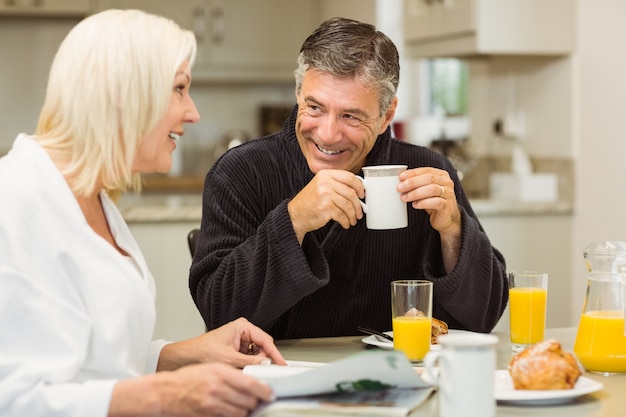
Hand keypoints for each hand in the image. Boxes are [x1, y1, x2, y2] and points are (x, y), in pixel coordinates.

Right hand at [111, 362, 273, 416]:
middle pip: (248, 400)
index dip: (264, 390)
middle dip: (255, 401)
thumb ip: (232, 374)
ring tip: (243, 406)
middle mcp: (217, 388)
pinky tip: (232, 411)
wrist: (166, 392)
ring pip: (241, 412)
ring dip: (245, 410)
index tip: (269, 393)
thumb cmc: (187, 378)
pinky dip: (234, 416)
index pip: (250, 383)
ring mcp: (212, 404)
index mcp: (220, 372)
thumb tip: (252, 381)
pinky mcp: (207, 415)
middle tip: (256, 399)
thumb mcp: (211, 368)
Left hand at [158, 317, 286, 370]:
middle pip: (262, 347)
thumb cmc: (202, 351)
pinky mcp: (236, 350)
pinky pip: (248, 358)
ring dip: (254, 364)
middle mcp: (242, 332)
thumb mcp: (229, 359)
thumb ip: (250, 362)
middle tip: (262, 371)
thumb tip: (265, 364)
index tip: (281, 363)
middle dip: (262, 360)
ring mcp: (239, 341)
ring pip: (256, 354)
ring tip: (246, 370)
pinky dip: (248, 366)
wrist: (185, 358)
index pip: (265, 340)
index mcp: (242, 327)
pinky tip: (242, 370)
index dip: (274, 353)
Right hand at [288, 169, 363, 242]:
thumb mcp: (321, 187)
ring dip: (352, 215)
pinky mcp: (325, 207)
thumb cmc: (309, 202)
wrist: (295, 215)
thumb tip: (358, 190)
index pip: (349, 177)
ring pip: (348, 205)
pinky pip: (342, 215)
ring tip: (352, 220)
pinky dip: (346, 221)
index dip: (359, 186)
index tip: (362, 194)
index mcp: (325, 174)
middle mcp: (325, 182)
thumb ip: (336, 185)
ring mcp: (325, 194)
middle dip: (358, 205)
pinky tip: (345, 223)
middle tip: (359, 212)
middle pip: (351, 193)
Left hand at [398, 167, 460, 271]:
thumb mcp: (425, 191)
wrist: (446, 218)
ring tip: (405, 197)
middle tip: (399, 188)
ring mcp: (449, 194)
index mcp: (440, 175)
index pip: (426, 170)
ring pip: (432, 189)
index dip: (413, 173)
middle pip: (429, 178)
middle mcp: (446, 182)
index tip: (400, 177)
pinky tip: (415, 205)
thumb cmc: (433, 202)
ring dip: (416, 193)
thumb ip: (416, 184)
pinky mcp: (448, 206)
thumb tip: (399, 181)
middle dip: (412, 182)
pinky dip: (424, 203)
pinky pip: (436, 202)